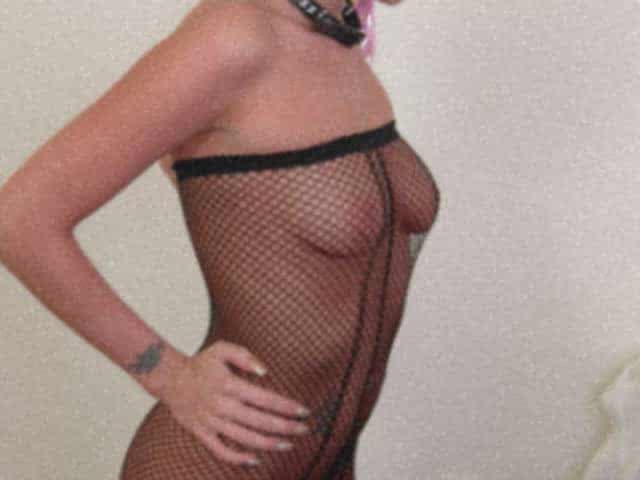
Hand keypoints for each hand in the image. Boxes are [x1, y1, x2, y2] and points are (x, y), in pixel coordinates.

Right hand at [159, 340, 310, 465]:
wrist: (170, 378)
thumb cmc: (201, 363)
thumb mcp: (222, 349)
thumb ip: (244, 356)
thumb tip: (265, 371)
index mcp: (230, 385)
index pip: (266, 399)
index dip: (287, 407)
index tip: (303, 411)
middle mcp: (222, 406)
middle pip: (260, 421)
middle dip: (286, 427)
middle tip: (304, 429)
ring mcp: (212, 422)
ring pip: (245, 438)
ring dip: (269, 444)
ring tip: (288, 445)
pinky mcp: (202, 433)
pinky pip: (221, 450)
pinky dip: (238, 458)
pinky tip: (255, 459)